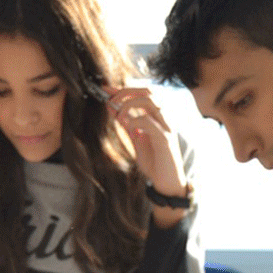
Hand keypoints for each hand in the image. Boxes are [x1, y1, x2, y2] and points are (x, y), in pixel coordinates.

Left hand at [105, 87, 187, 226]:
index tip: (105, 89)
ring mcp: (167, 127)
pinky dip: (135, 121)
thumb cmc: (154, 162)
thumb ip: (126, 123)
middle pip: (148, 90)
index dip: (123, 89)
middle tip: (111, 101)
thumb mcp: (136, 138)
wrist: (167, 183)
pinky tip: (129, 129)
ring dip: (129, 105)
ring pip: (150, 101)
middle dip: (126, 92)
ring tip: (119, 117)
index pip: (142, 93)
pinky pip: (149, 122)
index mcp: (159, 116)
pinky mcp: (166, 139)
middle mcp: (165, 118)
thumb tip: (111, 106)